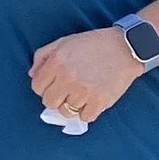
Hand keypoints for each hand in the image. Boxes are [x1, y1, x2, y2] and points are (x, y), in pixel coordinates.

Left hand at [26, 25, 145, 129]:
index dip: (43, 87)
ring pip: (66, 112)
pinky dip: (87, 112)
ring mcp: (84, 91)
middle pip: (49, 102)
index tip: (53, 85)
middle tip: (66, 92)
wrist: (125, 47)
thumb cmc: (93, 44)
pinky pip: (85, 118)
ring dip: (71, 106)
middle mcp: (68, 78)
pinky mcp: (100, 101)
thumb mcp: (63, 42)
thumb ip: (43, 56)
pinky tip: (91, 101)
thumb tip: (32, 75)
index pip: (37, 87)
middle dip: (55, 98)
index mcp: (57, 62)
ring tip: (80, 95)